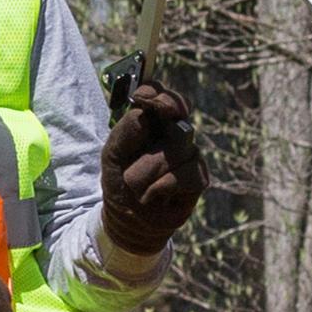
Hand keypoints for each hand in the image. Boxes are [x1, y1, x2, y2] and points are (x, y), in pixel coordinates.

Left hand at [98, 82, 207, 256]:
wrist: (128, 220)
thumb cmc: (121, 182)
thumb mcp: (113, 155)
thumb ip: (125, 131)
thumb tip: (144, 114)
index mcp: (153, 123)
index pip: (160, 95)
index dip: (155, 92)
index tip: (142, 96)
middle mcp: (174, 133)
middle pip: (177, 109)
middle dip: (164, 109)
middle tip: (155, 114)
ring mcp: (189, 154)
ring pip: (174, 149)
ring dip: (146, 170)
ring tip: (136, 185)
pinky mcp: (198, 178)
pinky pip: (181, 174)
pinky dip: (159, 188)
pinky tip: (152, 196)